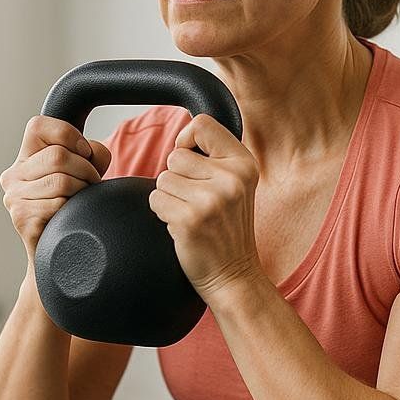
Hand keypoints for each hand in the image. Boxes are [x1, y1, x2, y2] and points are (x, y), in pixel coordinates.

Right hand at [0, 116, 110, 260]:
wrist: (60, 252)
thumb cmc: (75, 207)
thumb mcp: (84, 172)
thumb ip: (91, 153)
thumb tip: (92, 152)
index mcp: (25, 157)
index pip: (38, 125)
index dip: (68, 134)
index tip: (83, 153)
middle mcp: (13, 175)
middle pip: (58, 156)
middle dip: (86, 170)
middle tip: (91, 184)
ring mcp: (13, 197)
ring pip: (61, 180)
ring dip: (83, 191)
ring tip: (82, 201)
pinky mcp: (22, 218)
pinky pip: (58, 204)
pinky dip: (73, 210)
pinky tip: (70, 216)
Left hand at [149, 113, 264, 303]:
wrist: (234, 274)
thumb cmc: (228, 229)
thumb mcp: (237, 185)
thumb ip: (216, 157)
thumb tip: (182, 138)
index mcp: (244, 164)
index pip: (202, 125)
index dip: (186, 139)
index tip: (189, 157)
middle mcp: (231, 178)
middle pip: (175, 155)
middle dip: (177, 177)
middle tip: (196, 200)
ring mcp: (211, 199)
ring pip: (163, 179)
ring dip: (169, 197)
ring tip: (190, 214)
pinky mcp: (190, 219)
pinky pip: (156, 200)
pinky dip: (162, 213)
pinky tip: (182, 226)